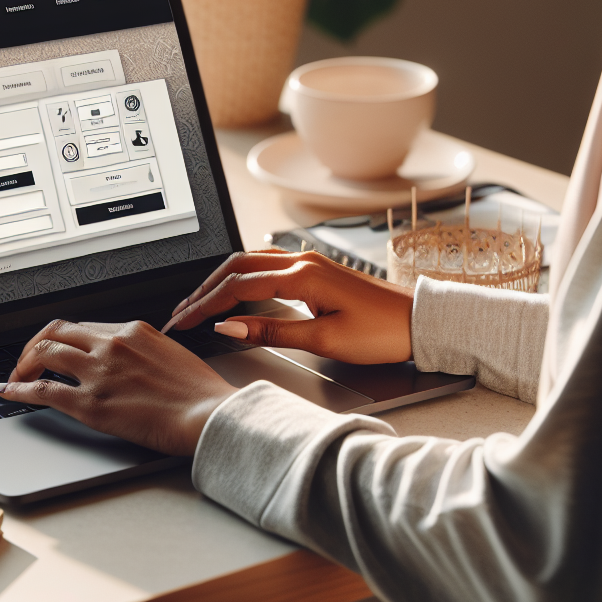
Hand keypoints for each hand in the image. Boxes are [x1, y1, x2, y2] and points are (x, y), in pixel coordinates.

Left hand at [0, 320, 237, 455]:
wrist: (209, 414)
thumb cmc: (200, 393)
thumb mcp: (172, 355)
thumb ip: (144, 352)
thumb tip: (131, 361)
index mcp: (132, 331)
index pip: (85, 327)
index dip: (64, 339)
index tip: (56, 349)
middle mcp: (111, 344)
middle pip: (57, 331)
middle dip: (36, 344)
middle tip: (29, 360)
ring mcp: (98, 372)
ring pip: (44, 352)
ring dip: (24, 363)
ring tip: (17, 376)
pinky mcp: (91, 403)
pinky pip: (42, 390)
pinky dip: (17, 388)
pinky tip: (5, 391)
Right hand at [165, 250, 413, 363]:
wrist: (420, 321)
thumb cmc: (382, 332)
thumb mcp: (324, 340)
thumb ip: (272, 331)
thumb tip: (230, 328)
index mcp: (302, 276)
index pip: (237, 287)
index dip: (205, 306)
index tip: (183, 322)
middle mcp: (302, 261)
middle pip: (236, 267)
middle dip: (204, 290)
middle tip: (181, 312)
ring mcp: (308, 262)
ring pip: (249, 261)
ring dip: (220, 280)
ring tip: (199, 301)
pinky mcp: (315, 269)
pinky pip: (266, 263)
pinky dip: (242, 274)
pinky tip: (235, 286)